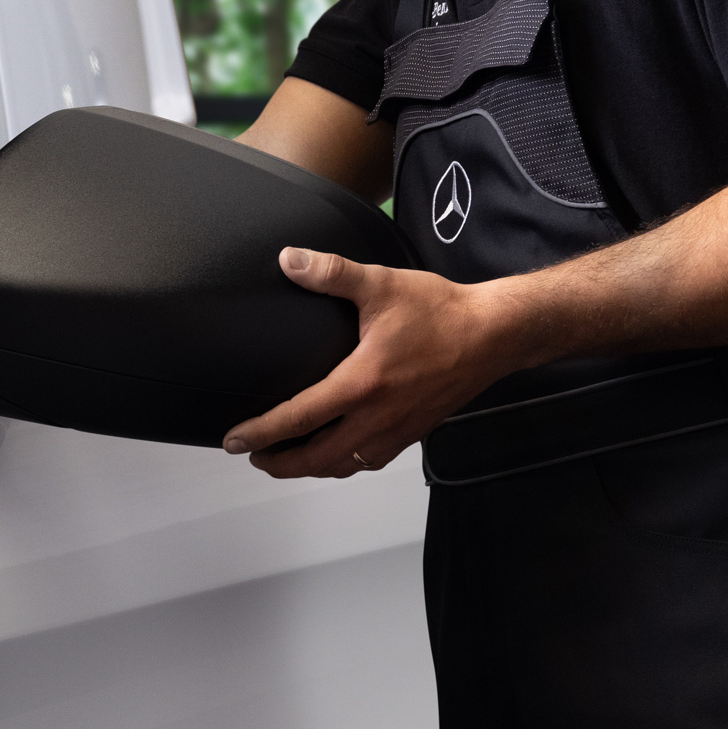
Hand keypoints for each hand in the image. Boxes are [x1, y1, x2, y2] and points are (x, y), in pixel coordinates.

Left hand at [222, 249, 524, 477]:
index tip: (233, 440)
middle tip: (253, 454)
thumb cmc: (442, 312)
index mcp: (361, 384)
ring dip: (310, 468)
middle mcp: (377, 417)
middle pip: (315, 458)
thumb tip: (289, 260)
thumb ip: (331, 272)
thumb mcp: (382, 284)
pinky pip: (368, 460)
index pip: (298, 419)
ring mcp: (397, 430)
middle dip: (278, 462)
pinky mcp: (413, 432)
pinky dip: (343, 462)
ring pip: (343, 465)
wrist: (494, 334)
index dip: (260, 433)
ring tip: (287, 458)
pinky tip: (336, 451)